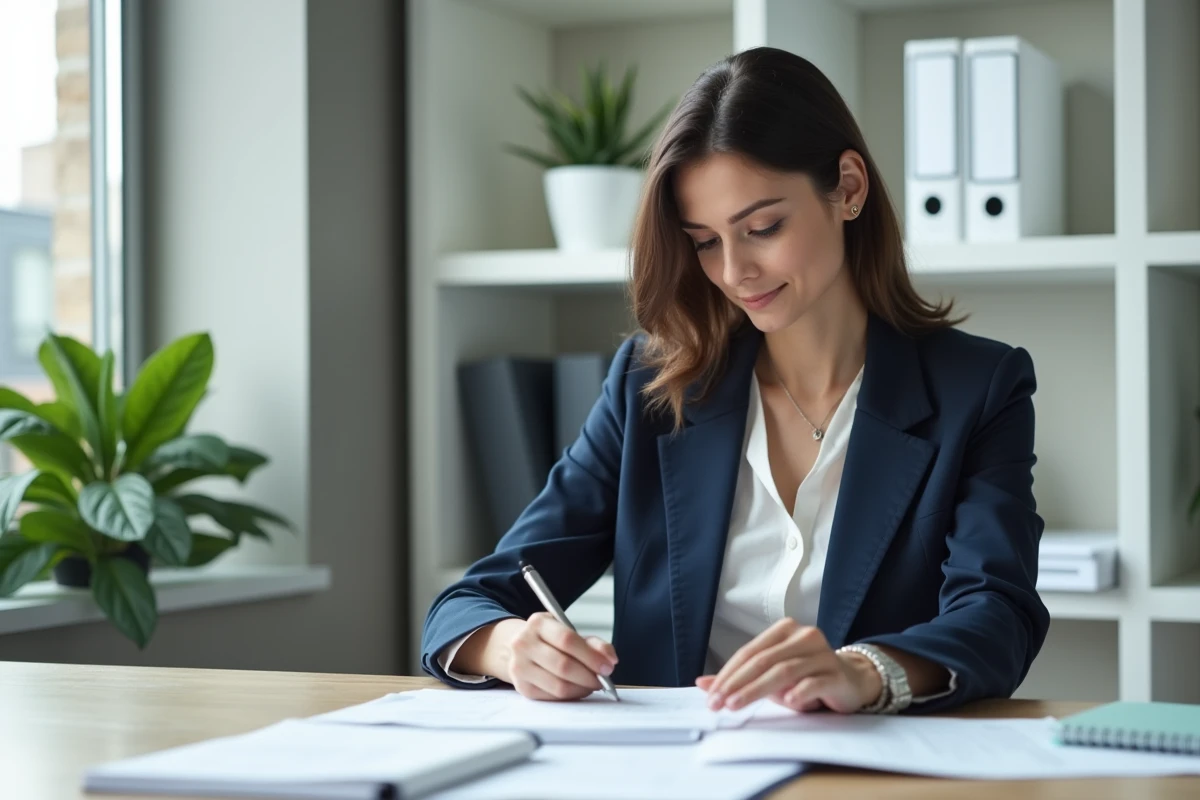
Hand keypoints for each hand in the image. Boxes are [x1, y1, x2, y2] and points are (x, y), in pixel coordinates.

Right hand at [479, 614, 617, 700]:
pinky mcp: (522, 687)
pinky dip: (571, 696)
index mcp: (538, 623)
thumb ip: (593, 643)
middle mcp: (523, 644)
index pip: (567, 640)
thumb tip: (610, 659)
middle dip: (589, 676)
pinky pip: (553, 697)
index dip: (591, 656)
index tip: (608, 666)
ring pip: (559, 686)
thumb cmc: (550, 640)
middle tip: (603, 680)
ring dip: (582, 689)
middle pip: (563, 666)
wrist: (520, 648)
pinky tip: (577, 689)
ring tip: (591, 685)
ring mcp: (519, 667)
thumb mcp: (569, 632)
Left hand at [696, 619, 881, 713]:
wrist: (851, 681)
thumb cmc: (806, 676)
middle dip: (736, 684)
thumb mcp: (770, 675)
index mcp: (784, 630)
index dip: (728, 673)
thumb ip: (739, 678)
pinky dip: (799, 692)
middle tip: (718, 703)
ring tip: (736, 705)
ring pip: (784, 671)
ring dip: (756, 690)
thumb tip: (702, 684)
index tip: (711, 695)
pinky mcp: (837, 674)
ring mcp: (822, 654)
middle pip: (763, 660)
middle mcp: (804, 636)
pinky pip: (814, 682)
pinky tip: (788, 702)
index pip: (749, 652)